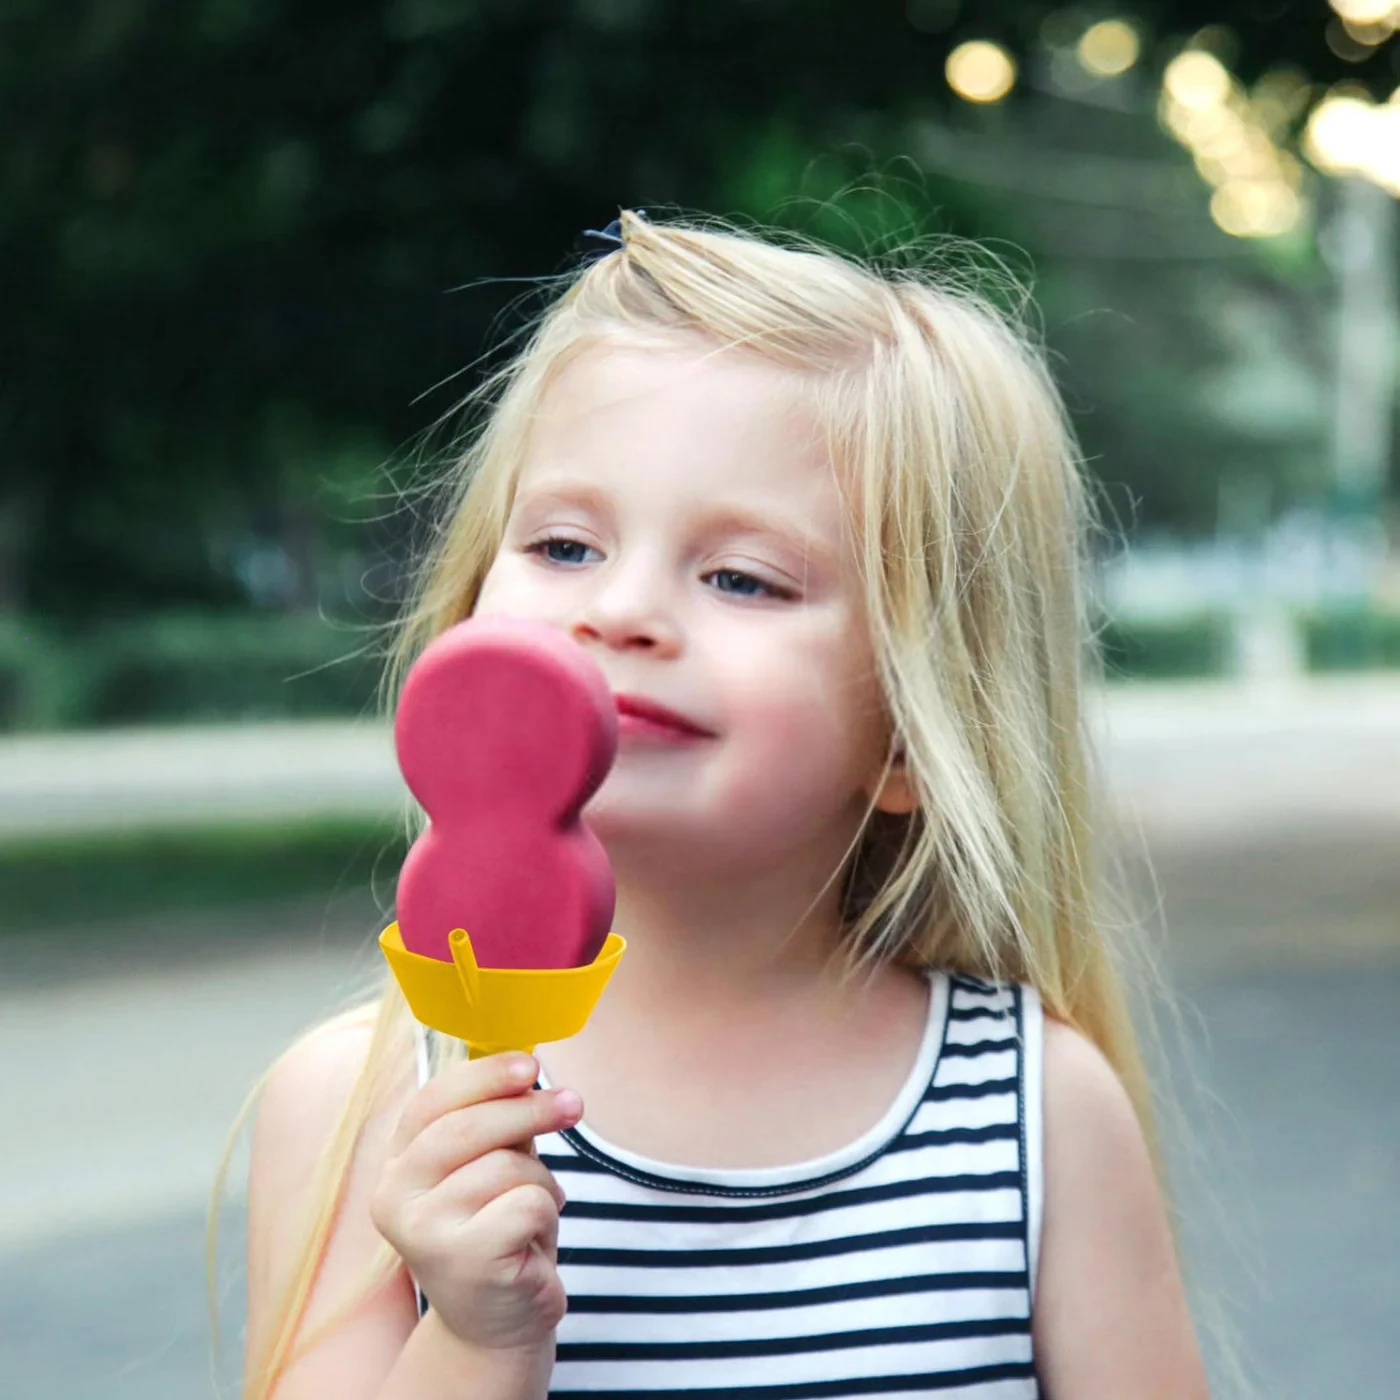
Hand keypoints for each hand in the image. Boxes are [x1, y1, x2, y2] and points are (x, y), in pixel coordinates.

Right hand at [370, 1051, 581, 1353]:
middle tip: (573, 1104)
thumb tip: (527, 1067)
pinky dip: (546, 1213)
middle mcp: (394, 1197)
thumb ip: (494, 1121)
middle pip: (469, 1126)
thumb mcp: (486, 1166)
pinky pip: (527, 1204)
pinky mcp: (464, 1261)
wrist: (497, 1321)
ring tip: (535, 1205)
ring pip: (505, 1165)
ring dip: (540, 1179)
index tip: (531, 1064)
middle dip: (530, 1109)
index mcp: (395, 1165)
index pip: (431, 1102)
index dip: (483, 1077)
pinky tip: (533, 1238)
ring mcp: (423, 1233)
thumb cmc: (496, 1228)